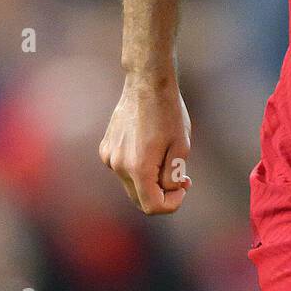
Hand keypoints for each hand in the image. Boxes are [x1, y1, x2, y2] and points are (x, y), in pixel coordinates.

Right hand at [99, 73, 191, 214]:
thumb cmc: (168, 113)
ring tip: (168, 158)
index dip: (172, 203)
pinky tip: (152, 147)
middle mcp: (118, 166)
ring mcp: (109, 157)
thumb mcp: (181, 147)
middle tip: (182, 178)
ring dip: (151, 180)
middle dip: (163, 194)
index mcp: (138, 168)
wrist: (147, 84)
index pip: (152, 206)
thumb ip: (173, 176)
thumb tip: (168, 190)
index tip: (184, 186)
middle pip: (140, 199)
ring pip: (132, 184)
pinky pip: (124, 169)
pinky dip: (139, 167)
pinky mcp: (106, 148)